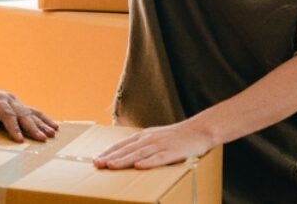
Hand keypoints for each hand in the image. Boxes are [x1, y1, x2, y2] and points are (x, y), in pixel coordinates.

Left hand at [0, 85, 58, 141]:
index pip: (6, 114)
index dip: (13, 127)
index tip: (20, 139)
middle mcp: (8, 98)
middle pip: (22, 113)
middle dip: (32, 127)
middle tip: (41, 139)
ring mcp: (15, 101)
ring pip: (31, 112)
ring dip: (42, 123)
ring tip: (52, 133)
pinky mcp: (18, 104)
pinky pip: (33, 111)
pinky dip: (44, 119)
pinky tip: (54, 126)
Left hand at [92, 120, 213, 169]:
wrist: (199, 130)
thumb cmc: (177, 136)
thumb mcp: (156, 137)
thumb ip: (143, 145)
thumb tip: (128, 156)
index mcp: (144, 136)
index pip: (122, 144)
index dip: (108, 152)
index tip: (96, 159)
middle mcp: (150, 139)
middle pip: (127, 149)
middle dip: (110, 157)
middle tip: (97, 164)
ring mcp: (161, 145)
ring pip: (139, 154)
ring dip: (124, 160)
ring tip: (111, 165)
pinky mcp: (173, 152)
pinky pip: (159, 158)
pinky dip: (149, 162)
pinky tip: (139, 167)